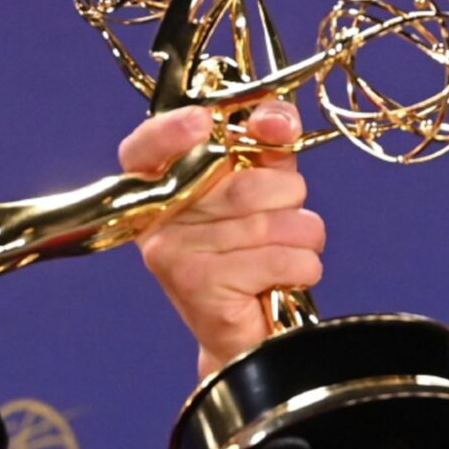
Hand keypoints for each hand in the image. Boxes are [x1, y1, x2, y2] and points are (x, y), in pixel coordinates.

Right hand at [119, 99, 322, 380]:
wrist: (247, 333)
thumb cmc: (252, 253)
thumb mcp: (263, 187)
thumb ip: (269, 144)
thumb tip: (277, 115)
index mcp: (161, 187)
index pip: (146, 148)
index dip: (172, 131)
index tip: (203, 120)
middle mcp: (156, 220)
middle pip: (247, 185)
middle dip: (289, 201)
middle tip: (281, 222)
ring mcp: (171, 254)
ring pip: (272, 225)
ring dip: (302, 239)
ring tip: (285, 254)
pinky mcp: (197, 286)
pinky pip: (280, 259)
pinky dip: (301, 268)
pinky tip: (282, 281)